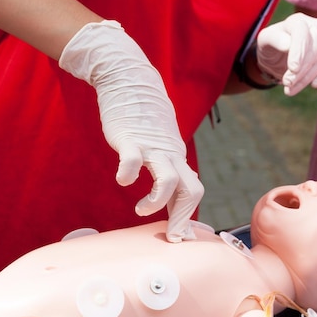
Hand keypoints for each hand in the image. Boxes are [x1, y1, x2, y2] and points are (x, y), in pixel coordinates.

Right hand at [59, 21, 203, 241]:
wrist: (130, 79)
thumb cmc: (144, 118)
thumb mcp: (161, 145)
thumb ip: (167, 168)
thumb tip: (173, 196)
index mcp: (177, 159)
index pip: (194, 191)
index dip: (188, 216)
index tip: (179, 237)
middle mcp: (169, 155)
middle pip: (192, 189)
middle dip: (183, 216)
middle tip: (171, 234)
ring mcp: (151, 147)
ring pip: (168, 179)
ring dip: (157, 201)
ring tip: (141, 209)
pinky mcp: (130, 138)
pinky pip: (133, 160)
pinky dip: (129, 174)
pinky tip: (123, 180)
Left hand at [256, 13, 316, 95]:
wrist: (276, 57)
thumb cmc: (270, 46)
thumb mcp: (265, 40)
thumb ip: (274, 39)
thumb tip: (287, 44)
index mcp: (297, 21)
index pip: (302, 33)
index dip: (299, 51)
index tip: (293, 68)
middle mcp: (314, 27)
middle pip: (314, 50)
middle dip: (301, 70)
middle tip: (287, 83)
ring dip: (306, 78)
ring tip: (290, 89)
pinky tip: (314, 84)